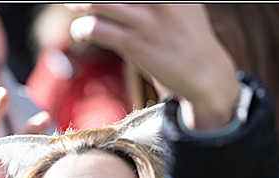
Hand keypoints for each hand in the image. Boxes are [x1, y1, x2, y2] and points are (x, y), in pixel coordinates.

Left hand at [66, 4, 240, 129]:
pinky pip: (96, 30)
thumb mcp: (180, 4)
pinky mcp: (135, 44)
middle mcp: (158, 0)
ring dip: (79, 5)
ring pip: (97, 4)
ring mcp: (146, 21)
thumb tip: (119, 2)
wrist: (204, 70)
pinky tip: (83, 33)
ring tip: (74, 7)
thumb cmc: (186, 34)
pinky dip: (82, 29)